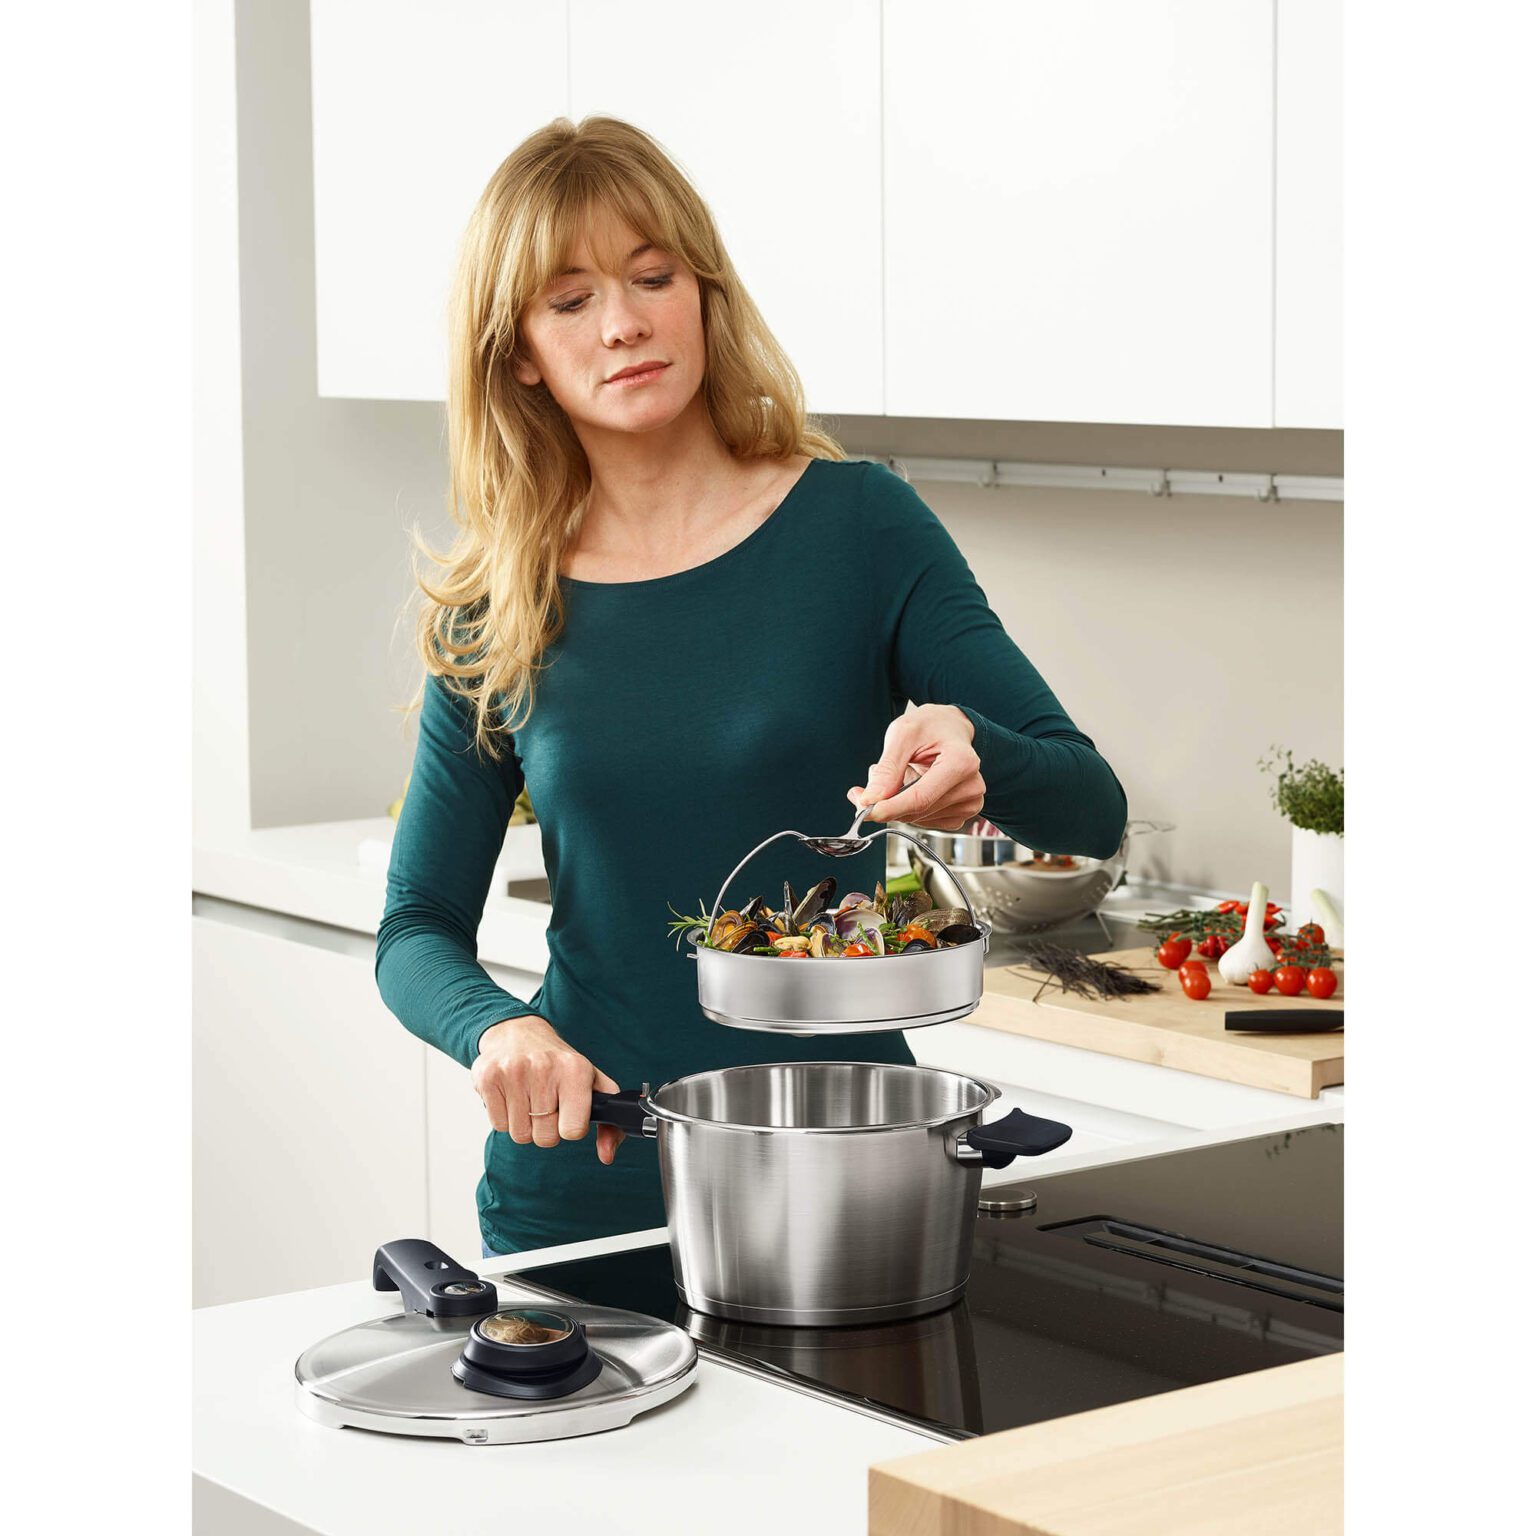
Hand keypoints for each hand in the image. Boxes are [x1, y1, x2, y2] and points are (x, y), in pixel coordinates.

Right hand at [471, 1016, 623, 1163]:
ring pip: (520, 1135)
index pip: (573, 1131)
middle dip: (546, 1128)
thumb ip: (609, 1124)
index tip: (568, 1112)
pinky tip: (511, 1095)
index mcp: (576, 1070)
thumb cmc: (558, 1064)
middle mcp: (544, 1068)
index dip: (570, 1128)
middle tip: (545, 1103)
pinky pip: (498, 1126)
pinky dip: (505, 1117)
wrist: (517, 1033)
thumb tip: (606, 1155)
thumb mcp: (592, 1084)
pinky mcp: (488, 1078)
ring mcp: (514, 1071)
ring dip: (525, 1124)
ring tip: (527, 1098)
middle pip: (545, 1138)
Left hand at [846, 704, 986, 832]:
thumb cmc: (929, 727)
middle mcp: (971, 785)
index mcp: (961, 762)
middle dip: (887, 803)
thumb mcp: (902, 735)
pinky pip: (926, 822)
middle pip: (917, 811)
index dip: (890, 808)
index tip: (865, 811)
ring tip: (903, 773)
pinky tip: (914, 786)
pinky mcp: (962, 813)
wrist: (949, 727)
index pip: (920, 798)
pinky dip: (910, 808)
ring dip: (899, 803)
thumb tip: (871, 800)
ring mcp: (969, 802)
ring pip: (918, 818)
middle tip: (870, 783)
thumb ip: (887, 770)